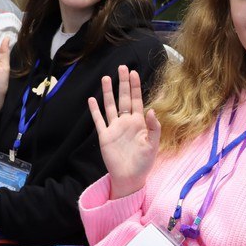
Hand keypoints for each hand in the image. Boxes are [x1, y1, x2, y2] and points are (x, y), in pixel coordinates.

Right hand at [87, 66, 159, 198]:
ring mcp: (114, 128)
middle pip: (124, 98)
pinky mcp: (104, 136)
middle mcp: (126, 122)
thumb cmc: (144, 163)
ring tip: (106, 78)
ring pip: (110, 106)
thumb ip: (154, 128)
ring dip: (108, 92)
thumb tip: (151, 110)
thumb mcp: (153, 145)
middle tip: (122, 67)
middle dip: (123, 83)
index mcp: (139, 123)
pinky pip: (99, 121)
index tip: (134, 72)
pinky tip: (92, 100)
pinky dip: (95, 110)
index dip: (135, 86)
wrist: (129, 177)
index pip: (137, 100)